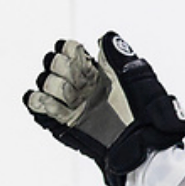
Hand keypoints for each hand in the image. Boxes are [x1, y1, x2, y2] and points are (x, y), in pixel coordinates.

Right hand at [22, 33, 184, 185]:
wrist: (143, 149)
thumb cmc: (148, 115)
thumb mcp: (139, 79)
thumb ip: (119, 56)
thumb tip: (104, 37)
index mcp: (98, 72)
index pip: (68, 49)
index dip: (69, 50)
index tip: (83, 62)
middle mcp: (82, 87)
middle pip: (52, 63)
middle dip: (61, 68)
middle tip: (80, 84)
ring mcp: (71, 106)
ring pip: (43, 82)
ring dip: (54, 86)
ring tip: (73, 99)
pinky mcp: (63, 125)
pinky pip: (36, 105)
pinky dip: (37, 101)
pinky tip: (55, 105)